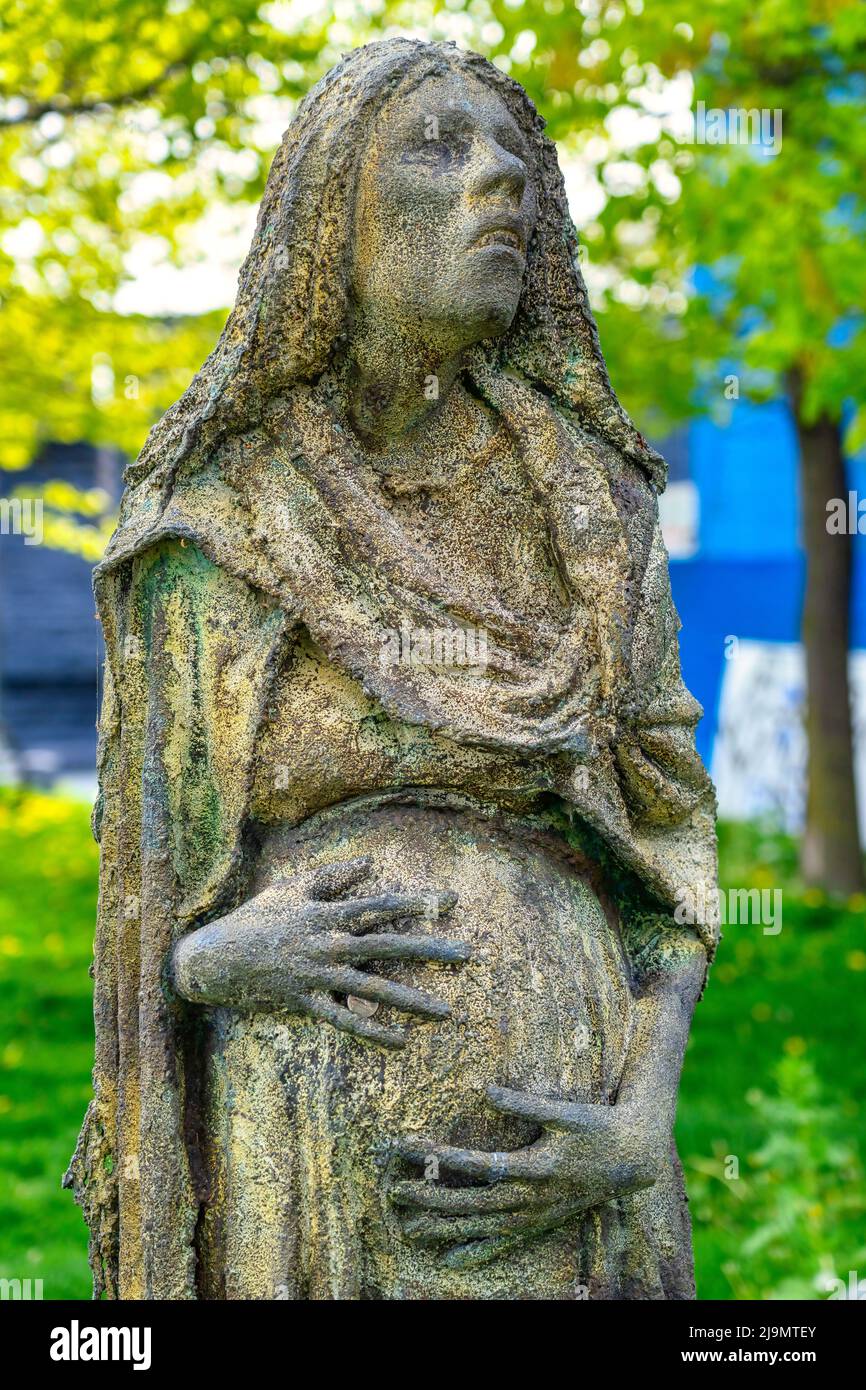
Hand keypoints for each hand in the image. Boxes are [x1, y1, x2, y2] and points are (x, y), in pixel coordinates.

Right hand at [171, 856, 466, 1047]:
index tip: (451, 900)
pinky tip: (401, 1043)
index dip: (417, 901)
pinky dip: (373, 1032)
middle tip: (468, 953)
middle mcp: (328, 943)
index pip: (381, 904)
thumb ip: (333, 877)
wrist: (213, 958)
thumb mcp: (291, 888)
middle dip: (431, 949)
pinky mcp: (306, 1002)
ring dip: (412, 1000)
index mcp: (327, 913)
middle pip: (389, 944)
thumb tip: (370, 862)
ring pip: (373, 988)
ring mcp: (318, 975)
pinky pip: (345, 1021)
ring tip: (447, 1011)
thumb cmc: (254, 919)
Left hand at [388, 1084, 661, 1267]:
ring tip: (407, 1227)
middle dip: (430, 1198)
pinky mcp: (540, 1223)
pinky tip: (448, 1260)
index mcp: (534, 1168)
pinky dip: (475, 1252)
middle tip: (394, 1191)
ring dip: (443, 1228)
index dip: (439, 1158)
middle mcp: (531, 1199)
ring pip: (481, 1227)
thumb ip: (523, 1103)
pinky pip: (503, 1244)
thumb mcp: (564, 1112)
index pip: (475, 1165)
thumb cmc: (597, 1128)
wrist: (632, 1160)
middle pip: (470, 1203)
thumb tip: (485, 1089)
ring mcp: (535, 1216)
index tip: (408, 1147)